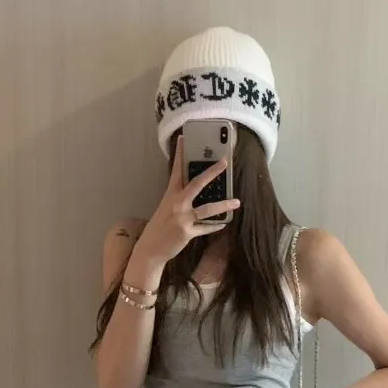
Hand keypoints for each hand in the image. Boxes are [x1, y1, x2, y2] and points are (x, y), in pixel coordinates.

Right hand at [131, 139, 239, 270]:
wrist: (150, 249)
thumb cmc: (161, 226)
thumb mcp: (167, 207)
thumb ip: (181, 197)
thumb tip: (198, 188)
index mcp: (170, 194)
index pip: (177, 170)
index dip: (180, 154)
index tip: (185, 138)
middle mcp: (176, 204)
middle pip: (196, 184)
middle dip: (212, 172)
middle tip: (225, 162)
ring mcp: (182, 218)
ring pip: (206, 209)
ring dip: (223, 205)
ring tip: (237, 202)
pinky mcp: (187, 232)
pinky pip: (206, 227)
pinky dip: (215, 225)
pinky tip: (224, 223)